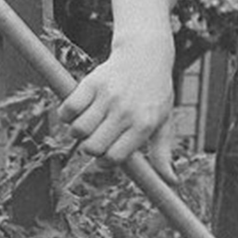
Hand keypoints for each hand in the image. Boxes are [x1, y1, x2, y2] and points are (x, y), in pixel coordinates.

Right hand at [60, 34, 177, 171]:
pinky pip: (68, 109)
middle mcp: (125, 111)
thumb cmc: (155, 94)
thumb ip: (162, 153)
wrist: (145, 56)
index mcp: (144, 124)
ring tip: (88, 125)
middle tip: (97, 139)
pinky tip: (78, 112)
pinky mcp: (91, 82)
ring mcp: (108, 96)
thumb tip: (171, 182)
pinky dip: (66, 115)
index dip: (106, 162)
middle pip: (93, 147)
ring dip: (78, 133)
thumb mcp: (164, 122)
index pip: (115, 157)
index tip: (106, 156)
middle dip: (91, 149)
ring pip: (78, 130)